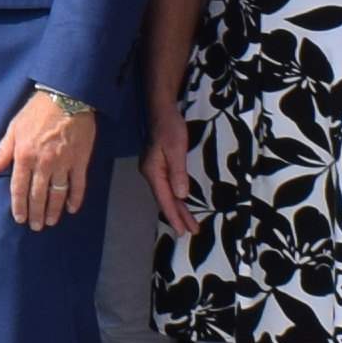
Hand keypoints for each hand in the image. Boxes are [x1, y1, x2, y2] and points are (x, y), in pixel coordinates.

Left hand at [0, 84, 98, 232]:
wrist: (66, 97)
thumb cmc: (36, 112)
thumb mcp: (14, 128)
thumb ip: (2, 152)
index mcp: (24, 156)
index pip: (19, 188)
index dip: (19, 206)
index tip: (20, 218)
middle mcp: (43, 163)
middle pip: (38, 195)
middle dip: (36, 213)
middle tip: (36, 227)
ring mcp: (63, 163)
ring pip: (57, 193)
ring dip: (53, 210)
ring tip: (51, 222)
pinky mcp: (80, 160)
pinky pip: (78, 184)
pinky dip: (75, 198)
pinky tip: (72, 209)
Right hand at [142, 125, 195, 243]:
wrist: (162, 111)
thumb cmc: (170, 127)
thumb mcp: (176, 148)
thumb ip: (178, 172)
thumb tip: (181, 195)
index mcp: (153, 171)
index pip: (164, 199)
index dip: (174, 215)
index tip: (182, 230)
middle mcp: (151, 174)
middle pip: (165, 200)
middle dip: (178, 216)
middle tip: (190, 231)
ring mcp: (154, 170)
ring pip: (167, 194)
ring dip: (178, 209)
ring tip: (190, 224)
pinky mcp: (160, 166)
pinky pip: (168, 187)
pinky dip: (176, 198)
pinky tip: (182, 204)